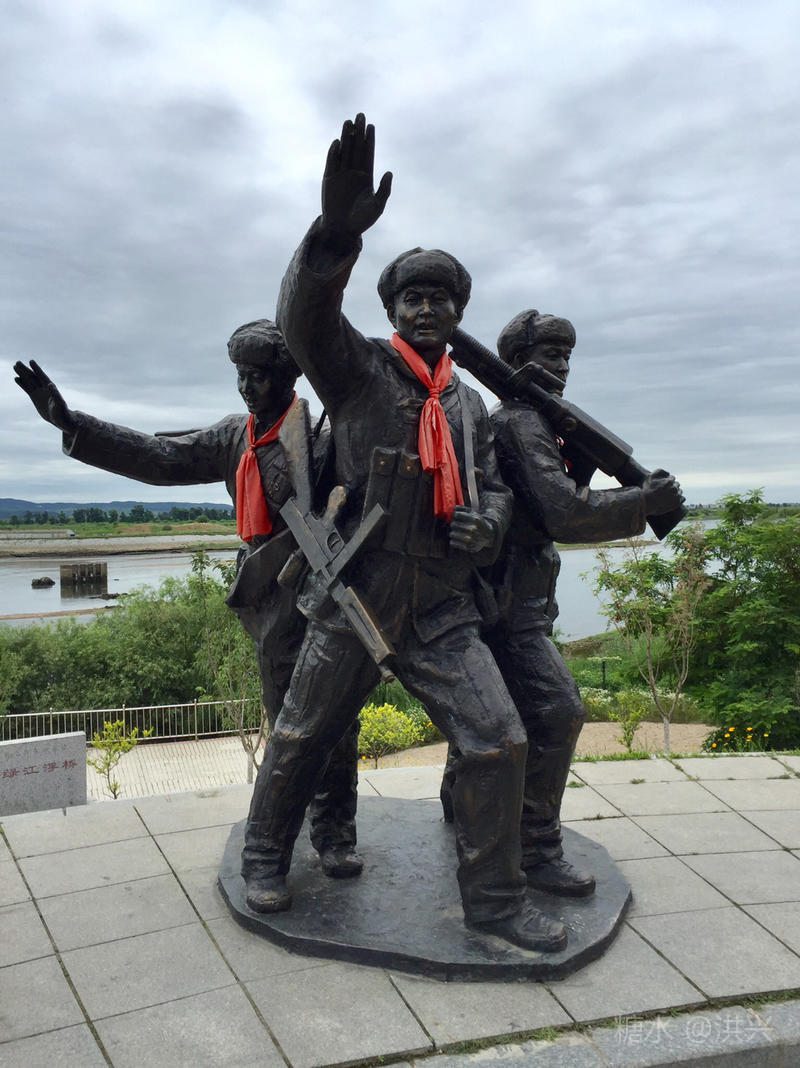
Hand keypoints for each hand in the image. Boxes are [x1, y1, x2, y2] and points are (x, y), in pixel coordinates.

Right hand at [13, 360, 74, 431]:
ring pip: (29, 381)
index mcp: (51, 388)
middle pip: (33, 377)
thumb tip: (50, 384)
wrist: (60, 420)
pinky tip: (16, 378)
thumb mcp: (59, 403)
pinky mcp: (35, 397)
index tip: (31, 361)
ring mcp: (39, 392)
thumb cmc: (62, 412)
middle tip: (17, 362)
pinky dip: (22, 383)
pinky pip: (27, 388)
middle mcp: (44, 388)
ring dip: (22, 374)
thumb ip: (55, 393)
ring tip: (15, 367)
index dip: (37, 369)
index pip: (42, 376)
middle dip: (26, 370)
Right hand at [322, 113, 392, 236]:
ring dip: (346, 137)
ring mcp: (341, 174)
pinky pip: (332, 163)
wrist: (343, 231)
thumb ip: (384, 190)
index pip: (368, 153)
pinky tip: (337, 143)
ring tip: (348, 122)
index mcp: (367, 177)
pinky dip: (334, 153)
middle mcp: (354, 173)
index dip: (369, 140)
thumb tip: (389, 172)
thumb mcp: (378, 206)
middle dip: (358, 132)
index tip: (371, 126)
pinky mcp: (329, 179)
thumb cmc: (362, 221)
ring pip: (344, 151)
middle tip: (360, 115)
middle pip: (356, 148)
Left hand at [449, 506, 494, 553]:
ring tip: (459, 532)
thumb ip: (461, 509)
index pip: (456, 515)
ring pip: (451, 534)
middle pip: (453, 524)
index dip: (454, 515)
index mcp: (474, 519)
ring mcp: (471, 539)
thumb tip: (453, 509)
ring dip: (454, 533)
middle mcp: (472, 529)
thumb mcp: (473, 513)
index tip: (456, 517)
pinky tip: (459, 539)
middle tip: (459, 525)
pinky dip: (454, 541)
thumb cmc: (477, 523)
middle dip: (454, 524)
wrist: (488, 536)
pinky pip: (452, 543)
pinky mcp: (468, 548)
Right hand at [642, 469, 684, 515]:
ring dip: (676, 492)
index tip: (663, 485)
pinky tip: (673, 499)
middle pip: (677, 484)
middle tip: (665, 490)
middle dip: (672, 486)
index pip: (672, 478)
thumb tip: (668, 473)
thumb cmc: (648, 491)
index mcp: (669, 481)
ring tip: (668, 495)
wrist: (647, 504)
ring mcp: (676, 496)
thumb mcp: (650, 477)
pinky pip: (683, 498)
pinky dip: (679, 498)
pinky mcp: (677, 503)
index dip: (667, 481)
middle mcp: (674, 488)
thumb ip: (659, 471)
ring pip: (680, 491)